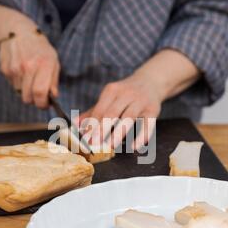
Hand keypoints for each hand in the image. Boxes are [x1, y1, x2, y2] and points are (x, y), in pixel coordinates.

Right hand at [0, 28, 59, 108]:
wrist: (18, 31)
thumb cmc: (39, 48)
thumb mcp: (53, 60)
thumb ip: (54, 80)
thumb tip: (53, 97)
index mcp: (44, 64)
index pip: (40, 92)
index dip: (42, 104)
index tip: (45, 104)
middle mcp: (28, 66)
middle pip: (28, 98)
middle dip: (34, 100)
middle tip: (38, 93)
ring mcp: (15, 68)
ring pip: (20, 93)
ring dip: (25, 90)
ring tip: (29, 76)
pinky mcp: (5, 69)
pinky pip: (12, 85)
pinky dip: (18, 83)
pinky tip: (21, 71)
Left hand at [76, 49, 199, 150]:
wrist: (150, 81)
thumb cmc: (125, 93)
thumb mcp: (109, 97)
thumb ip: (93, 112)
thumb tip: (75, 124)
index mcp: (112, 90)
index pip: (100, 110)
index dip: (92, 125)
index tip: (85, 138)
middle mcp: (126, 94)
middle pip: (112, 113)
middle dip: (102, 130)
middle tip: (93, 143)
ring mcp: (140, 101)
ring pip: (128, 118)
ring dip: (118, 133)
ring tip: (110, 146)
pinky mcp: (153, 109)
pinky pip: (147, 124)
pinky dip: (141, 136)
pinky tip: (134, 147)